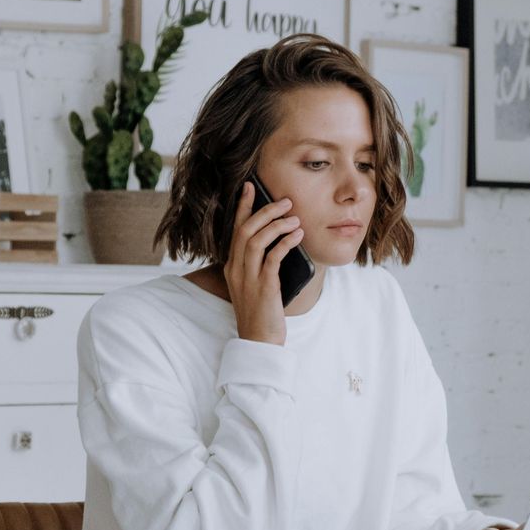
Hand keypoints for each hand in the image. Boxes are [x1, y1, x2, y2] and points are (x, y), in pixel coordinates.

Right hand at [226, 182, 303, 345]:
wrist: (259, 342)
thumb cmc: (263, 313)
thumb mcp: (257, 284)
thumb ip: (263, 263)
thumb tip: (283, 240)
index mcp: (233, 267)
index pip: (235, 230)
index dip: (243, 207)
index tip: (250, 187)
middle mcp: (237, 269)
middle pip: (244, 229)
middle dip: (264, 210)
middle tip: (284, 200)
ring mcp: (248, 279)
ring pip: (255, 240)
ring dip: (276, 224)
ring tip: (294, 216)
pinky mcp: (263, 288)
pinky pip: (272, 258)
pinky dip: (285, 242)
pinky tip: (297, 235)